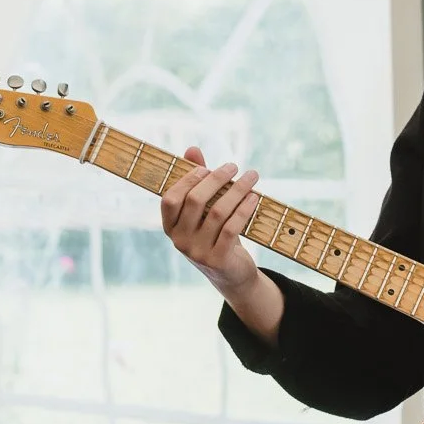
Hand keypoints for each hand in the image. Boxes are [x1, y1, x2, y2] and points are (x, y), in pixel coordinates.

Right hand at [160, 145, 261, 294]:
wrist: (231, 275)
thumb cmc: (215, 235)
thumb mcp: (204, 211)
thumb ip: (196, 182)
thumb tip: (191, 149)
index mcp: (170, 227)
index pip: (169, 199)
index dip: (187, 180)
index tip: (206, 168)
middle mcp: (179, 240)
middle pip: (195, 201)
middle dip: (216, 179)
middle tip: (233, 166)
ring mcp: (197, 252)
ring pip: (217, 212)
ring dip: (237, 190)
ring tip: (251, 176)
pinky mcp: (217, 259)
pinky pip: (231, 227)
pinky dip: (244, 209)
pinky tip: (254, 198)